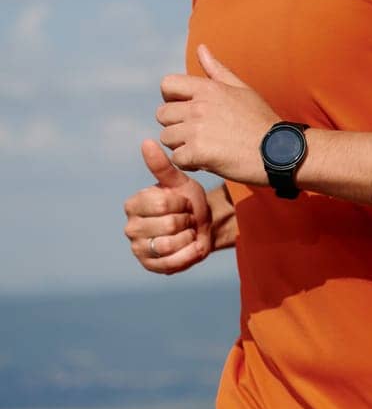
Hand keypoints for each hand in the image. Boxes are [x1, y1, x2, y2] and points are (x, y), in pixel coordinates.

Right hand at [123, 139, 213, 274]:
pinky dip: (188, 254)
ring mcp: (138, 248)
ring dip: (189, 237)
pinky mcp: (149, 266)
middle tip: (188, 218)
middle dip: (187, 221)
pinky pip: (172, 263)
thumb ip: (162, 166)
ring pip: (169, 245)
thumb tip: (147, 142)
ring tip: (189, 231)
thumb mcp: (179, 182)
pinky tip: (192, 246)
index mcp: (134, 204)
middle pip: (168, 225)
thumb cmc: (188, 201)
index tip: (185, 203)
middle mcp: (130, 227)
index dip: (182, 204)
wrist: (202, 225)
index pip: (163, 204)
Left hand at [156, 44, 276, 184]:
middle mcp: (199, 106)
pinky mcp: (198, 152)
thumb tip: (201, 48)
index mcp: (208, 88)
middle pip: (163, 115)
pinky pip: (177, 158)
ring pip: (167, 138)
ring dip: (182, 145)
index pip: (167, 85)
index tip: (187, 110)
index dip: (172, 98)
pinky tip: (208, 160)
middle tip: (200, 134)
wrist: (279, 151)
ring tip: (206, 147)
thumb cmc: (261, 121)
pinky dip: (190, 162)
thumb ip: (217, 70)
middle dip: (177, 125)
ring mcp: (197, 130)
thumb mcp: (242, 90)